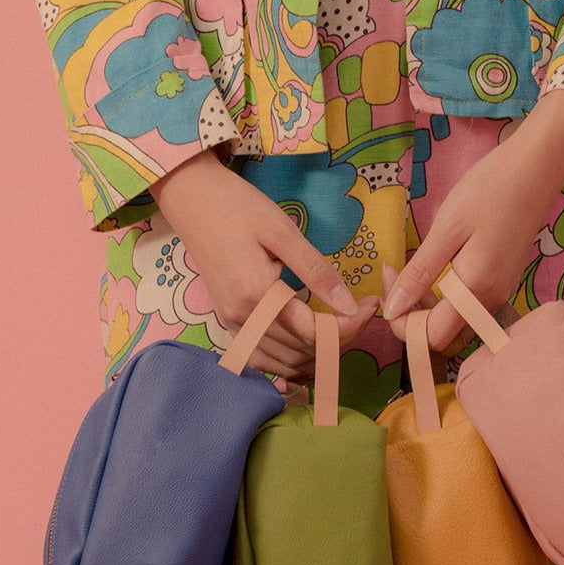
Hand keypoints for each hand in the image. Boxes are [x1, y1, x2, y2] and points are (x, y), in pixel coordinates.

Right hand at [151, 149, 379, 380]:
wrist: (192, 201)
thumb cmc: (237, 207)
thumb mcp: (283, 231)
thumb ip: (316, 271)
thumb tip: (348, 305)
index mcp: (257, 294)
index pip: (314, 332)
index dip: (349, 327)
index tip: (371, 306)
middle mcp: (242, 318)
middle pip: (302, 352)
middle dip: (339, 340)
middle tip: (360, 315)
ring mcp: (232, 324)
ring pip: (284, 363)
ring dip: (317, 355)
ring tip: (340, 329)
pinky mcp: (228, 323)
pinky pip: (262, 359)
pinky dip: (289, 362)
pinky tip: (308, 351)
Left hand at [381, 89, 563, 350]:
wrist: (536, 169)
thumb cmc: (489, 190)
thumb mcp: (446, 229)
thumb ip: (419, 273)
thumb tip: (392, 309)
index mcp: (475, 292)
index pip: (430, 338)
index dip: (402, 323)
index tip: (390, 286)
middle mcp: (490, 303)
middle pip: (442, 338)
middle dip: (413, 318)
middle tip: (397, 276)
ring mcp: (499, 295)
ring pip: (454, 325)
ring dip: (427, 309)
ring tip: (414, 271)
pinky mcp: (501, 285)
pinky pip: (466, 310)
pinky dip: (444, 300)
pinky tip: (435, 270)